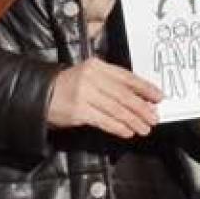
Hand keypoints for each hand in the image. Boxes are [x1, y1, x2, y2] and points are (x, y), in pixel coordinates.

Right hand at [46, 57, 161, 138]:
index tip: (159, 97)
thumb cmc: (69, 86)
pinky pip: (104, 120)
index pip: (127, 77)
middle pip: (124, 94)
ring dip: (133, 120)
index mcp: (98, 66)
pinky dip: (118, 127)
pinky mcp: (78, 111)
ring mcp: (84, 94)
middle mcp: (92, 78)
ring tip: (145, 128)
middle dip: (142, 108)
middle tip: (154, 117)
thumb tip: (140, 98)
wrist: (40, 94)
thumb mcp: (90, 76)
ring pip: (116, 109)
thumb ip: (111, 83)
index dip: (145, 88)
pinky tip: (128, 132)